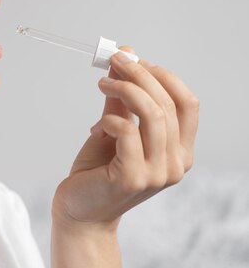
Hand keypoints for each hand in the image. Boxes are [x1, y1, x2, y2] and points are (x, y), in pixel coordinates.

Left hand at [52, 47, 198, 230]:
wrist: (80, 212)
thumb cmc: (98, 171)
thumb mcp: (114, 129)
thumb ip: (122, 98)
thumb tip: (125, 55)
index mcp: (179, 152)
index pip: (188, 103)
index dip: (164, 76)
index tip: (135, 60)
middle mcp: (175, 164)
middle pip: (167, 104)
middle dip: (139, 74)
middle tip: (113, 60)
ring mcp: (156, 173)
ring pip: (152, 115)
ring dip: (124, 89)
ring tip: (102, 83)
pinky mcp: (131, 177)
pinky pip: (125, 131)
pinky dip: (109, 119)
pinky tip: (96, 127)